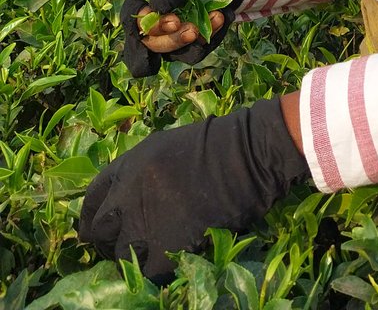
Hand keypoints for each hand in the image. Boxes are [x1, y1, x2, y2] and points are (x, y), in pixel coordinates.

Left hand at [78, 98, 308, 283]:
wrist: (247, 154)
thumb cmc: (214, 144)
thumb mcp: (164, 147)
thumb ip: (138, 174)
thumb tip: (124, 201)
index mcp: (127, 167)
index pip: (91, 200)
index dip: (93, 217)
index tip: (100, 227)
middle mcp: (127, 196)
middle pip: (99, 232)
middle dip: (110, 240)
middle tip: (127, 244)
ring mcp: (145, 223)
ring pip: (121, 256)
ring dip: (134, 257)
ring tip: (152, 253)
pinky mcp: (166, 248)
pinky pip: (148, 271)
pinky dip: (157, 269)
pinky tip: (171, 259)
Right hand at [121, 0, 249, 76]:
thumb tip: (154, 10)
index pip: (132, 18)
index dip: (145, 28)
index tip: (171, 22)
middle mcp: (155, 13)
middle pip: (150, 43)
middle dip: (171, 40)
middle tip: (193, 29)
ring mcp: (173, 28)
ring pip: (172, 52)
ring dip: (193, 43)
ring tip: (217, 18)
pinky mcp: (192, 36)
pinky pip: (196, 51)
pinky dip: (210, 39)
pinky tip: (223, 17)